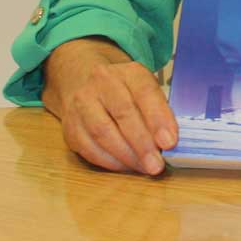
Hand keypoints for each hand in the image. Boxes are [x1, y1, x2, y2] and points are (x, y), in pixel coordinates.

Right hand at [40, 36, 176, 174]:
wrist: (82, 82)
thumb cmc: (124, 91)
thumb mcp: (145, 89)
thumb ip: (158, 111)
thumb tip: (170, 142)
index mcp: (128, 72)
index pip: (145, 92)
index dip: (158, 119)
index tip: (170, 142)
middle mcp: (102, 83)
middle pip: (123, 114)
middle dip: (142, 144)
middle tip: (156, 165)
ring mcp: (82, 103)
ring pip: (102, 132)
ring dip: (126, 156)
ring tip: (144, 168)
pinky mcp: (70, 126)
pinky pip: (89, 148)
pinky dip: (109, 161)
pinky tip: (125, 166)